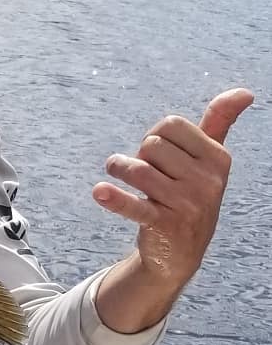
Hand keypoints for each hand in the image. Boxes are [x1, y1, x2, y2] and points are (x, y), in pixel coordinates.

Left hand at [92, 89, 252, 330]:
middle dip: (139, 154)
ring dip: (119, 168)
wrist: (181, 252)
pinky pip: (134, 206)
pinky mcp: (163, 225)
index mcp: (218, 158)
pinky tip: (99, 192)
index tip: (158, 154)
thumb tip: (245, 92)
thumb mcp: (209, 161)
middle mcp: (207, 180)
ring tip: (116, 172)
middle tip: (144, 173)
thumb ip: (220, 124)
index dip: (155, 135)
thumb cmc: (191, 195)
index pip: (170, 125)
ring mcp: (186, 204)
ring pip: (138, 169)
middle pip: (151, 145)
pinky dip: (115, 199)